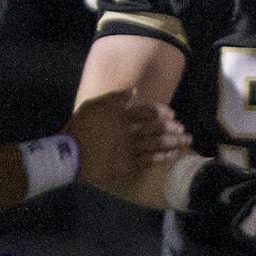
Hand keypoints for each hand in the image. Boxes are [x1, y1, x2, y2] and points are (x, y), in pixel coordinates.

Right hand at [70, 89, 189, 188]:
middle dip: (172, 129)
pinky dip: (161, 158)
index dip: (161, 112)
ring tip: (185, 143)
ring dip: (172, 143)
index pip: (146, 111)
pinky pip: (148, 160)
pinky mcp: (127, 164)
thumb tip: (134, 91)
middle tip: (184, 130)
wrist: (69, 155)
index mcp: (120, 115)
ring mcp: (128, 149)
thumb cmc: (79, 128)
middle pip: (155, 128)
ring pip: (155, 144)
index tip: (172, 114)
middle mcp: (128, 131)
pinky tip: (170, 156)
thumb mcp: (93, 106)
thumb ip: (114, 98)